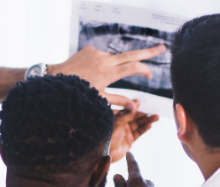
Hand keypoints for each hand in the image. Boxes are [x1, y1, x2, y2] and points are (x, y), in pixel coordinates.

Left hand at [49, 45, 165, 108]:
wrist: (56, 78)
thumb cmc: (78, 92)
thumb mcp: (99, 99)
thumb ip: (118, 101)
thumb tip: (135, 106)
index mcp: (108, 73)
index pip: (133, 67)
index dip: (144, 70)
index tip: (149, 76)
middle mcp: (104, 60)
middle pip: (132, 54)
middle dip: (149, 52)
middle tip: (163, 48)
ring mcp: (97, 53)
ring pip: (114, 58)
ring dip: (114, 67)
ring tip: (97, 79)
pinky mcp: (90, 49)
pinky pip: (102, 56)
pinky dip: (103, 63)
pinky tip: (91, 72)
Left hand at [110, 101, 158, 162]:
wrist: (106, 154)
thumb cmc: (108, 137)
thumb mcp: (118, 123)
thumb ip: (128, 114)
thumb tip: (136, 103)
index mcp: (116, 117)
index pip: (127, 110)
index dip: (135, 106)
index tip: (142, 103)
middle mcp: (121, 123)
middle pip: (135, 116)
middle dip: (144, 114)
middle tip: (153, 110)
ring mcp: (126, 131)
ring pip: (138, 124)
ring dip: (147, 121)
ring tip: (156, 117)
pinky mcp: (130, 139)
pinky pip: (138, 132)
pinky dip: (144, 129)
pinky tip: (149, 125)